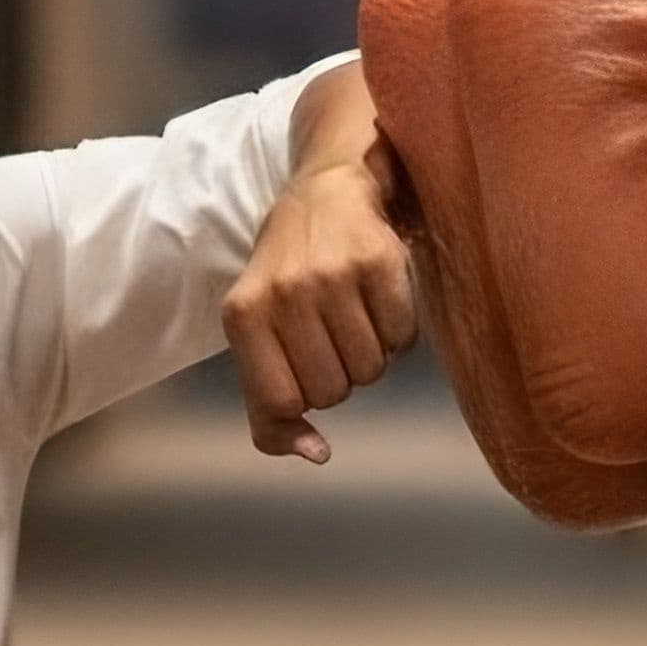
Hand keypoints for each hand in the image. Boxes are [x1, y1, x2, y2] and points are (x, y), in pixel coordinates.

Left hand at [224, 148, 419, 464]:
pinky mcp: (381, 261)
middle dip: (338, 375)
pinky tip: (377, 301)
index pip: (282, 403)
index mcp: (243, 314)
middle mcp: (285, 293)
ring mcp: (334, 274)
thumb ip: (270, 408)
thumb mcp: (256, 334)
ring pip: (371, 370)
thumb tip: (316, 455)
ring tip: (353, 316)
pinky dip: (397, 333)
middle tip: (330, 335)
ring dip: (369, 355)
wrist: (326, 190)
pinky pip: (403, 340)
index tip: (303, 371)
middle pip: (333, 393)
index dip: (302, 399)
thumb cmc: (286, 274)